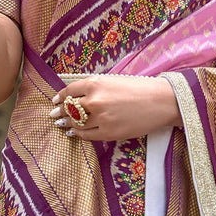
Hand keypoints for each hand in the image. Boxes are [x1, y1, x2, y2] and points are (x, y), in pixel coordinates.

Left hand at [49, 75, 181, 141]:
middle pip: (69, 109)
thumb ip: (93, 87)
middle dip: (60, 112)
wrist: (160, 102)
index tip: (56, 100)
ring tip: (64, 124)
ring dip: (68, 124)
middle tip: (54, 115)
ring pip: (76, 124)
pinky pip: (86, 135)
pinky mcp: (108, 133)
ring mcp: (100, 119)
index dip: (60, 97)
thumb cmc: (139, 88)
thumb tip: (75, 96)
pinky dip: (78, 134)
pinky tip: (75, 133)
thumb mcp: (113, 80)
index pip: (69, 91)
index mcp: (95, 83)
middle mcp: (94, 101)